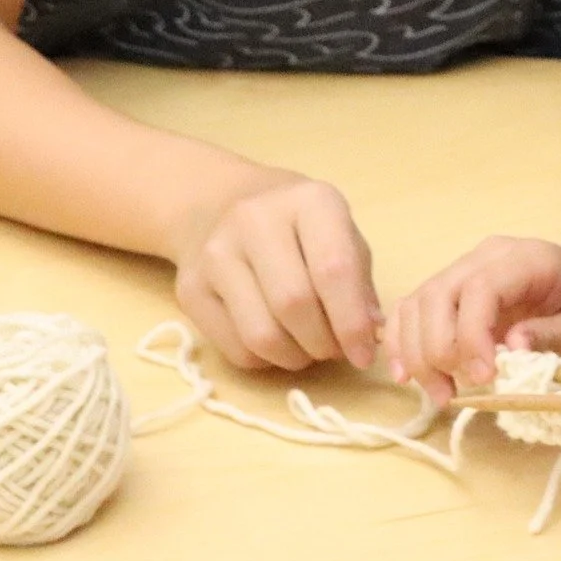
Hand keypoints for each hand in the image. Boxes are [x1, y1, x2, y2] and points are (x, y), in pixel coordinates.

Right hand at [167, 166, 381, 373]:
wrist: (218, 203)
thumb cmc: (296, 225)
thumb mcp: (339, 232)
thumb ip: (358, 280)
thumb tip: (371, 334)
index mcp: (308, 200)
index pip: (333, 269)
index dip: (352, 322)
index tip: (365, 354)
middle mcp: (256, 220)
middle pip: (294, 305)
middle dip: (323, 343)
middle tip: (335, 350)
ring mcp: (216, 253)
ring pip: (262, 335)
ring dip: (295, 357)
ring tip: (307, 347)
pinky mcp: (189, 289)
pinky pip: (236, 349)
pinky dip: (266, 360)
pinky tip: (277, 341)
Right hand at [386, 236, 560, 402]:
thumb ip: (555, 335)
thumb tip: (513, 343)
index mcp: (525, 258)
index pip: (481, 287)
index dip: (472, 334)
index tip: (482, 378)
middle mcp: (487, 256)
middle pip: (440, 292)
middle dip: (438, 349)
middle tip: (454, 394)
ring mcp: (463, 269)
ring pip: (419, 301)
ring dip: (418, 353)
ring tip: (440, 395)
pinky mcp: (449, 290)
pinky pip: (412, 308)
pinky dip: (402, 341)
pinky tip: (406, 376)